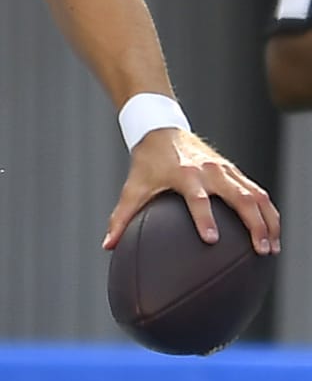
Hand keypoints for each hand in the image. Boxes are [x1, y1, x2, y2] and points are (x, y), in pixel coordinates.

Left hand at [103, 128, 280, 254]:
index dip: (204, 218)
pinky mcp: (234, 171)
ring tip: (272, 247)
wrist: (161, 130)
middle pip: (240, 197)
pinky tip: (272, 232)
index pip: (198, 198)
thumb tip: (107, 246)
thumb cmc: (146, 163)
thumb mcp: (132, 188)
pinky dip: (268, 211)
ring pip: (256, 195)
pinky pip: (258, 191)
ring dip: (268, 221)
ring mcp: (225, 170)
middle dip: (253, 224)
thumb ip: (121, 218)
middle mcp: (210, 171)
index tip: (211, 240)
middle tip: (259, 250)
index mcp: (185, 174)